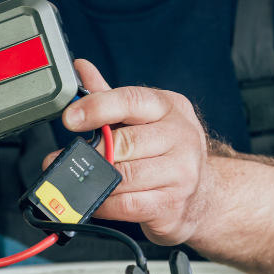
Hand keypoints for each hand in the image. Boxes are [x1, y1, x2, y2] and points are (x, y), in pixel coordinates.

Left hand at [44, 60, 215, 245]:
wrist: (204, 194)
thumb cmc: (168, 151)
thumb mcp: (145, 117)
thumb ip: (111, 96)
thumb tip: (81, 68)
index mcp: (171, 108)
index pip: (131, 100)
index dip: (97, 107)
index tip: (70, 118)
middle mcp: (181, 137)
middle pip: (125, 143)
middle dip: (93, 152)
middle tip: (68, 158)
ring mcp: (181, 173)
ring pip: (124, 176)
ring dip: (95, 180)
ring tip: (77, 180)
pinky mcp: (172, 205)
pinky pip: (127, 205)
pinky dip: (104, 204)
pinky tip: (96, 200)